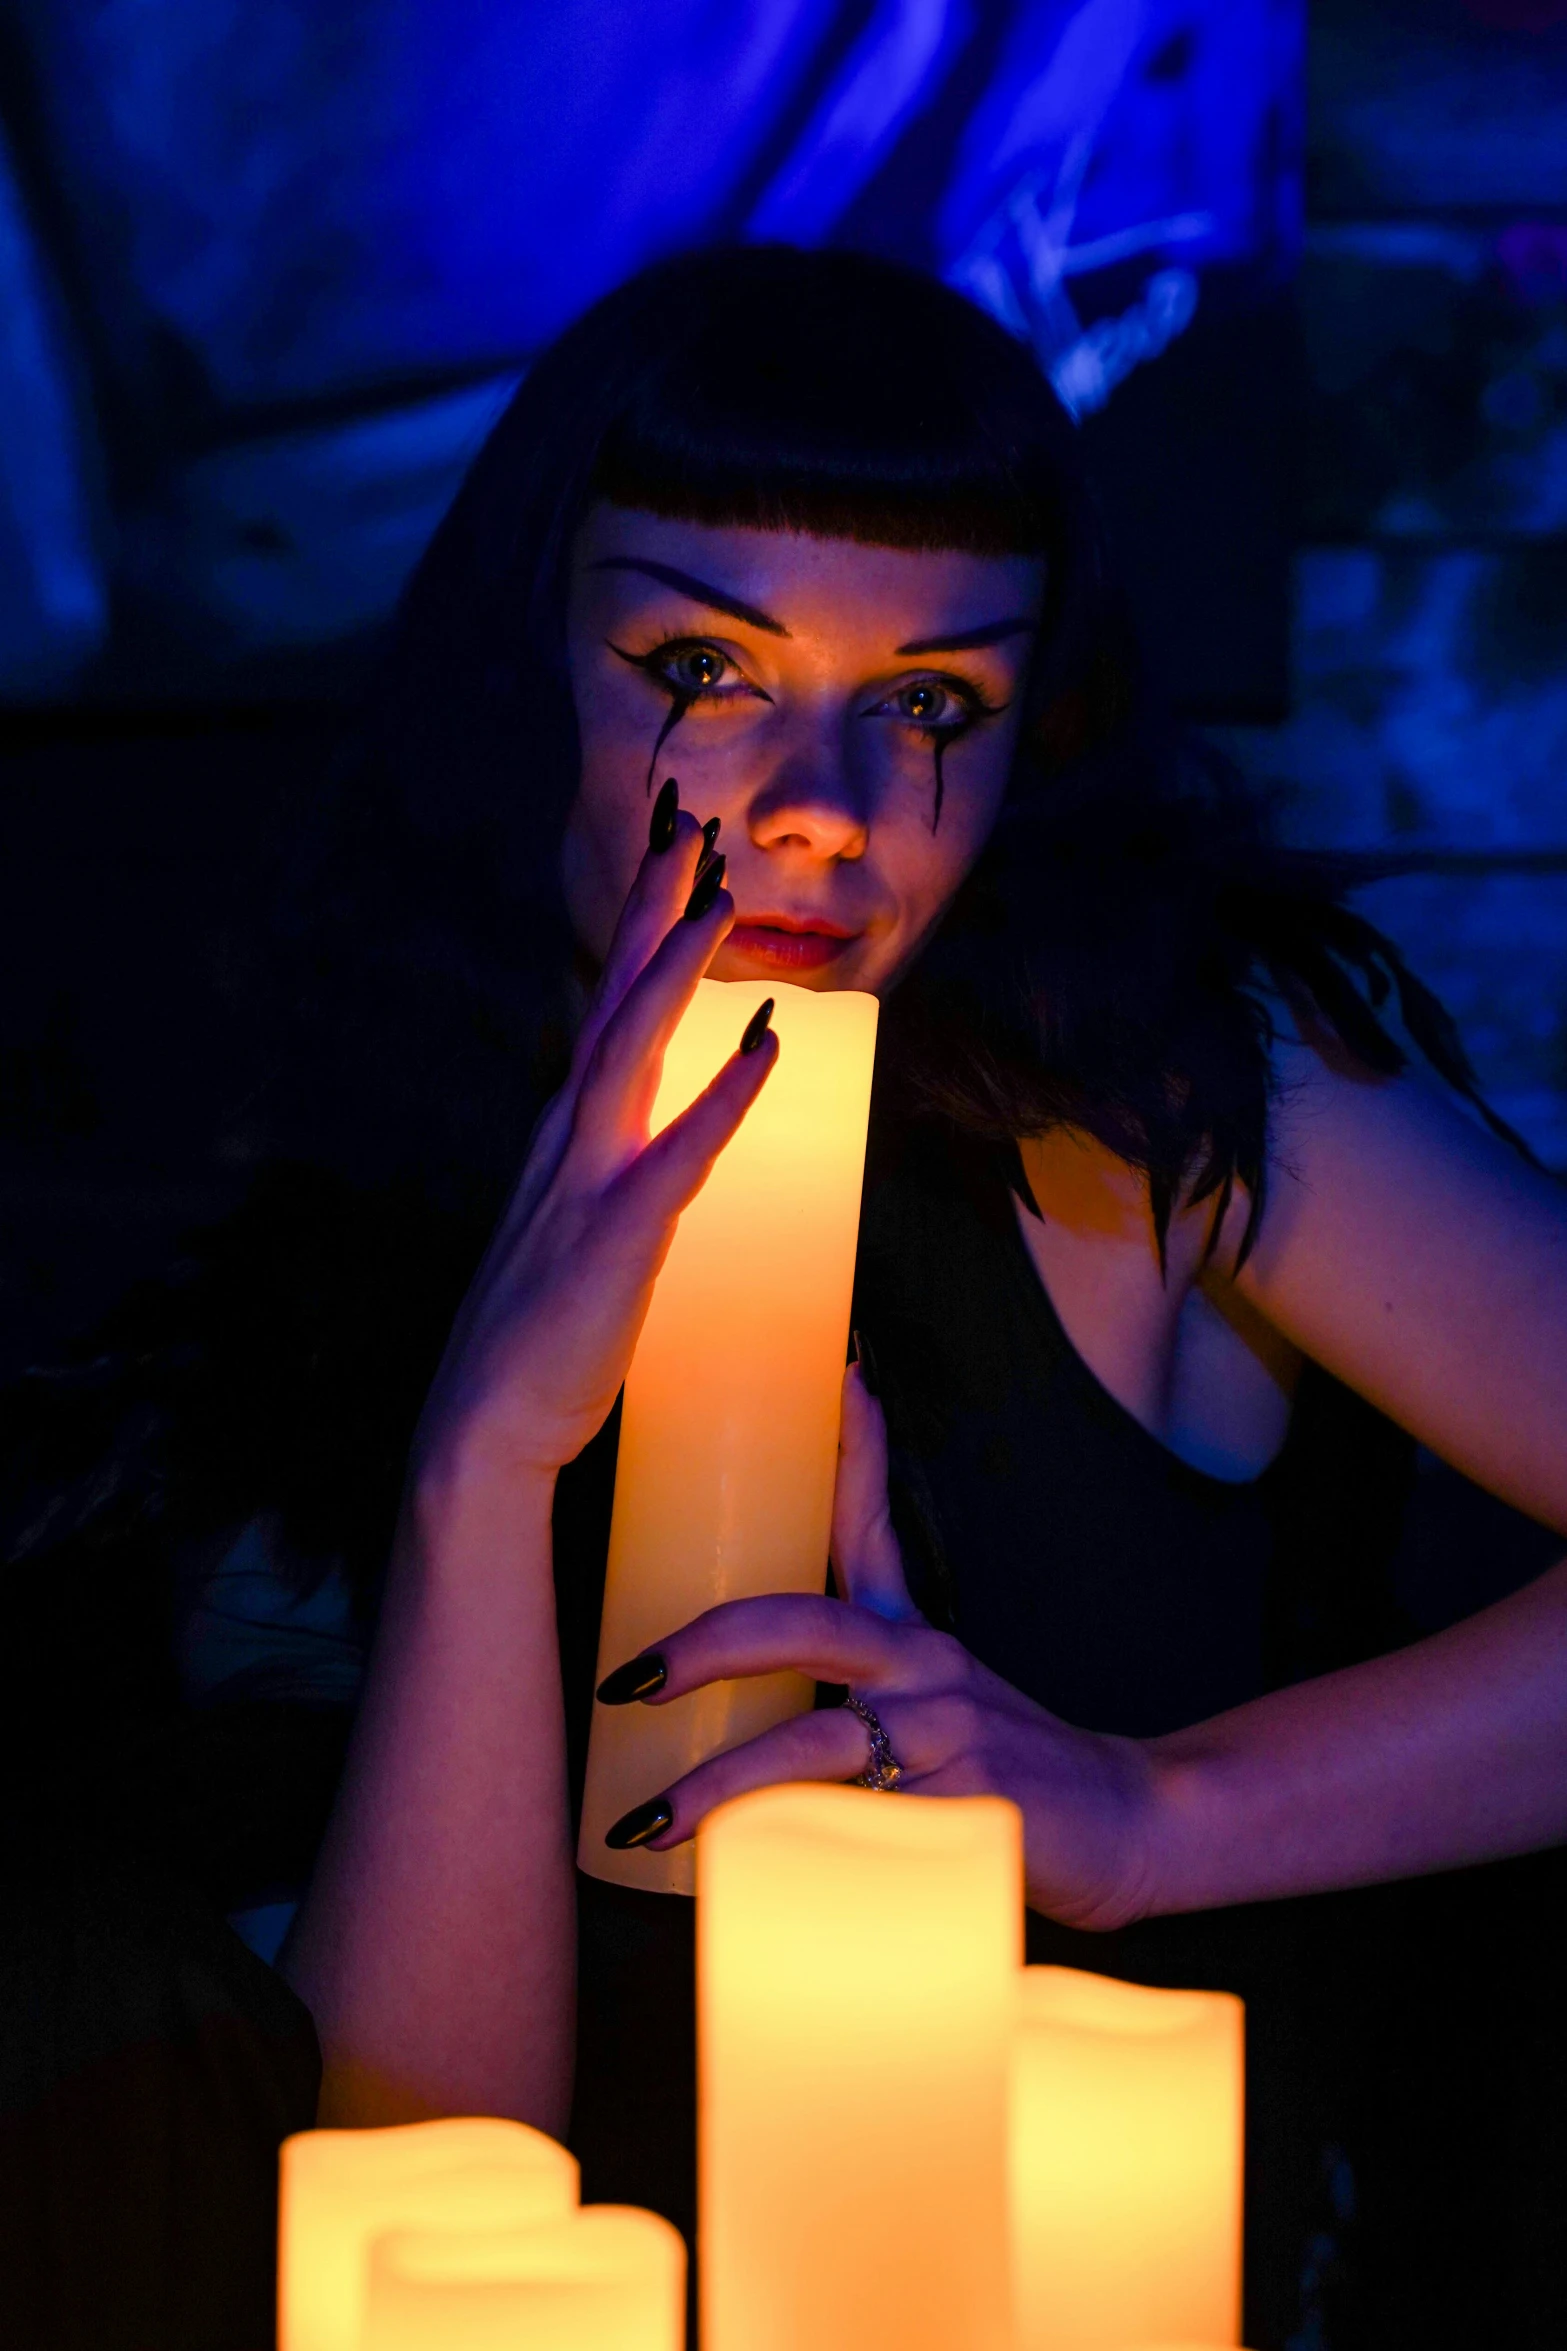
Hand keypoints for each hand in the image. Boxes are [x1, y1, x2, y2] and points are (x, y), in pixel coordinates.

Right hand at [414, 796, 776, 1492]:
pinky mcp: (615, 1236)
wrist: (483, 1425)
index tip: (674, 866)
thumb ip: (614, 1181)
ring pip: (633, 1052)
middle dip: (651, 914)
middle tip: (687, 829)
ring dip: (676, 973)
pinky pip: (680, 1155)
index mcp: (565, 1139)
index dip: (640, 937)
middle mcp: (570, 1141)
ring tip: (719, 901)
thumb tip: (659, 1148)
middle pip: (615, 1003)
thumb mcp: (574, 1235)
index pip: (608, 1014)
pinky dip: (723, 1097)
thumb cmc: (537, 1340)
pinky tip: (762, 1047)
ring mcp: (587, 1183)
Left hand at [598, 1365, 1160, 1930]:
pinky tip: (736, 1886)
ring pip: (810, 1744)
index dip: (848, 1448)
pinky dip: (789, 1857)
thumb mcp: (941, 1701)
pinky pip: (854, 1832)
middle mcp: (926, 1666)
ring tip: (647, 1825)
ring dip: (719, 1788)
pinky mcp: (969, 1807)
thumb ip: (859, 1690)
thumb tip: (759, 1711)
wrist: (1134, 1825)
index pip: (867, 1522)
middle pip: (800, 1626)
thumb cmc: (1012, 1768)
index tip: (832, 1375)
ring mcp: (949, 1733)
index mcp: (911, 1635)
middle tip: (627, 1682)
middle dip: (702, 1648)